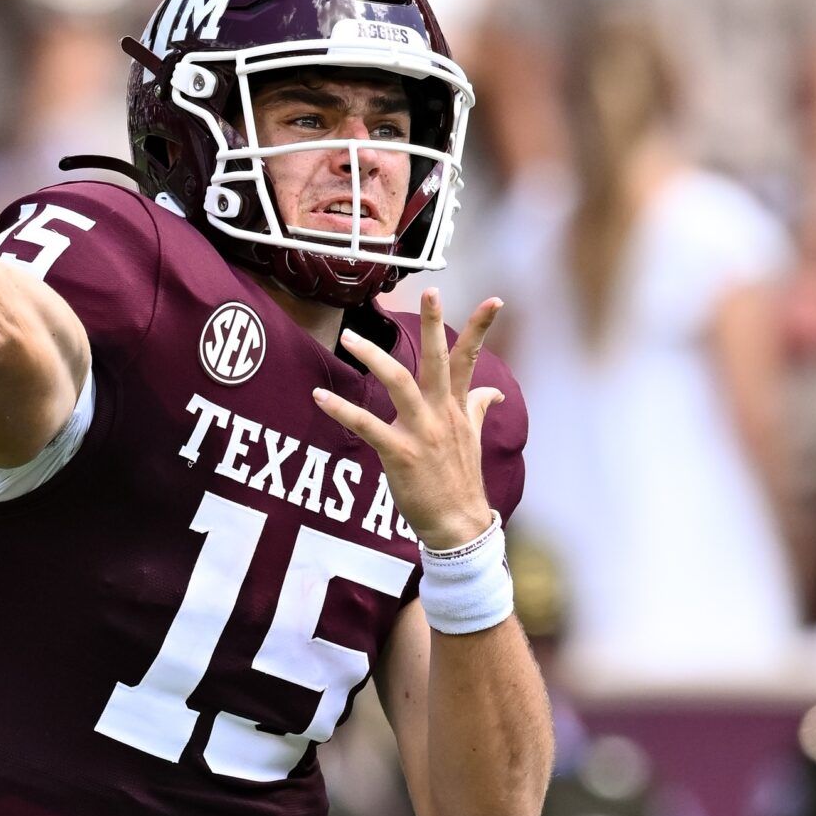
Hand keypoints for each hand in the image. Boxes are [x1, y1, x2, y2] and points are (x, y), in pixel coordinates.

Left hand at [314, 290, 504, 551]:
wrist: (457, 524)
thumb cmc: (461, 480)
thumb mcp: (474, 440)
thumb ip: (478, 408)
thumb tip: (494, 391)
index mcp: (458, 408)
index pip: (472, 359)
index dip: (482, 328)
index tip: (494, 299)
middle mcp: (442, 414)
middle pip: (440, 360)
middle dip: (435, 324)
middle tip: (430, 290)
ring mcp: (422, 432)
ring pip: (399, 383)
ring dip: (373, 357)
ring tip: (349, 338)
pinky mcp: (400, 453)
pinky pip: (366, 425)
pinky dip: (340, 409)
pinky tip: (320, 396)